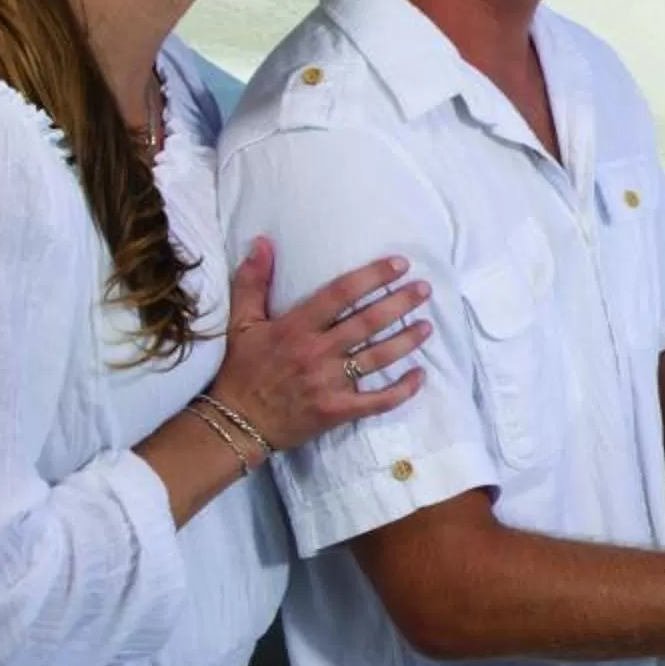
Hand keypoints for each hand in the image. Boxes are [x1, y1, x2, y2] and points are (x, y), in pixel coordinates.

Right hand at [209, 240, 431, 453]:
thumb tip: (263, 242)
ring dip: (407, 341)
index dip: (373, 276)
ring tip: (428, 326)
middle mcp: (317, 352)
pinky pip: (377, 401)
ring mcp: (330, 383)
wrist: (237, 423)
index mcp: (296, 327)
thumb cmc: (241, 370)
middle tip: (425, 289)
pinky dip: (402, 390)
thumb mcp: (241, 322)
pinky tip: (420, 375)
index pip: (341, 294)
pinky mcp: (338, 410)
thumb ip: (252, 281)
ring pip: (377, 358)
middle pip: (368, 322)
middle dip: (400, 303)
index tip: (400, 264)